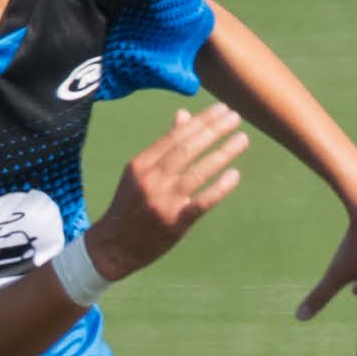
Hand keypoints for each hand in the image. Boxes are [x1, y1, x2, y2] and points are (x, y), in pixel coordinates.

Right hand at [89, 106, 250, 279]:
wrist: (113, 246)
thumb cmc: (131, 205)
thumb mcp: (140, 172)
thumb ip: (165, 146)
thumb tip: (184, 114)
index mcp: (141, 164)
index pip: (175, 137)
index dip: (201, 121)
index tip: (221, 109)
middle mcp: (151, 179)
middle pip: (187, 149)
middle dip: (214, 130)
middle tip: (235, 117)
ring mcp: (163, 201)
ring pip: (197, 172)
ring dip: (223, 153)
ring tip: (243, 139)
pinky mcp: (175, 222)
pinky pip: (201, 202)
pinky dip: (219, 188)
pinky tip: (235, 174)